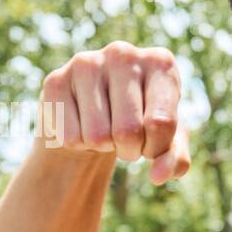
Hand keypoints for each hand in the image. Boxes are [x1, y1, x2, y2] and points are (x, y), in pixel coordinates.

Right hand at [38, 41, 190, 184]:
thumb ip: (175, 160)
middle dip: (130, 150)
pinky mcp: (55, 80)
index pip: (161, 123)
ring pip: (97, 136)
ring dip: (104, 147)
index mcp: (160, 63)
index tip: (153, 144)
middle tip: (127, 140)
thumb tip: (158, 176)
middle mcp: (123, 54)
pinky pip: (70, 136)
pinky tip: (82, 124)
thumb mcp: (168, 142)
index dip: (157, 148)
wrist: (96, 112)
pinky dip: (78, 144)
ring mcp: (86, 63)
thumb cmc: (142, 124)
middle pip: (128, 131)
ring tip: (106, 130)